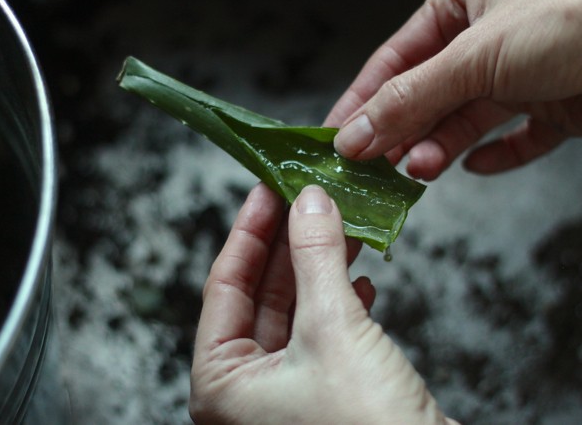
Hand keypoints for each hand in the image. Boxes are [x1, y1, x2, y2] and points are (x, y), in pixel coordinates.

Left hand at [190, 184, 456, 423]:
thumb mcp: (333, 328)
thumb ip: (316, 258)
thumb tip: (309, 202)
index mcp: (222, 385)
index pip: (225, 287)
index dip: (248, 232)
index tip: (266, 190)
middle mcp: (248, 391)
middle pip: (261, 294)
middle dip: (287, 243)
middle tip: (304, 198)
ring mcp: (288, 392)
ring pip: (297, 309)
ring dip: (319, 266)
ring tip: (338, 225)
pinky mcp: (327, 391)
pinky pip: (324, 331)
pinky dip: (342, 300)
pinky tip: (359, 278)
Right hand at [327, 0, 581, 178]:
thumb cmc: (574, 18)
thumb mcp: (474, 56)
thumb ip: (410, 100)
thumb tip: (355, 134)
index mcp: (462, 4)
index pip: (395, 59)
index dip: (363, 99)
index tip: (337, 136)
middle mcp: (488, 39)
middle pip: (426, 94)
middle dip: (400, 130)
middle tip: (373, 165)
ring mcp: (521, 75)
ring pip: (463, 120)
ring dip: (438, 147)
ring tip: (420, 170)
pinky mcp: (553, 108)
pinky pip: (513, 139)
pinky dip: (493, 156)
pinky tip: (473, 166)